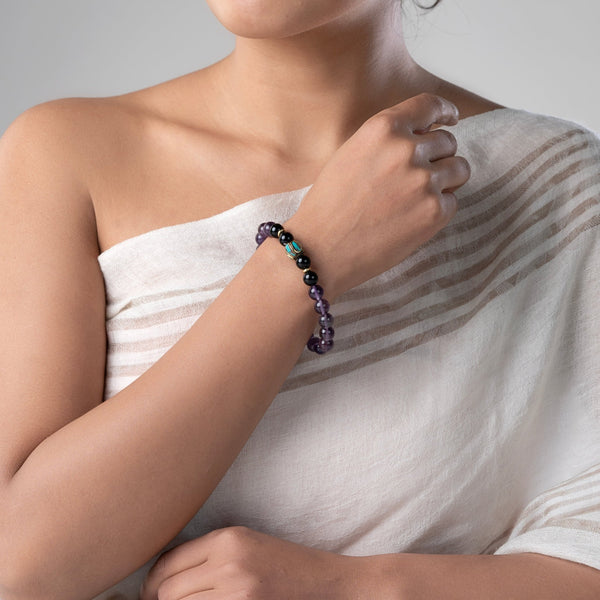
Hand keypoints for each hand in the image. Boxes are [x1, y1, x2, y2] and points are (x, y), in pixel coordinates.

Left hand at [139, 526, 377, 599]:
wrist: (321, 581)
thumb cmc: (280, 561)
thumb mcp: (244, 544)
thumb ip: (206, 553)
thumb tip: (161, 576)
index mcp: (227, 538)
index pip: (168, 562)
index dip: (151, 582)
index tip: (148, 593)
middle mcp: (228, 562)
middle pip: (168, 591)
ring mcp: (236, 591)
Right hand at [284, 92, 470, 298]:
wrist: (321, 250)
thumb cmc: (328, 206)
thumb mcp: (350, 155)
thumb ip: (386, 142)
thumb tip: (420, 138)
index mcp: (383, 129)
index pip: (429, 105)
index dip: (445, 111)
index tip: (451, 117)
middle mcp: (407, 149)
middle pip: (447, 141)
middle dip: (437, 156)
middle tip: (415, 178)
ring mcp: (424, 181)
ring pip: (459, 169)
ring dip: (446, 180)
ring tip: (418, 198)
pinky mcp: (435, 212)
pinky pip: (452, 201)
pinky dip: (438, 209)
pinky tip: (411, 219)